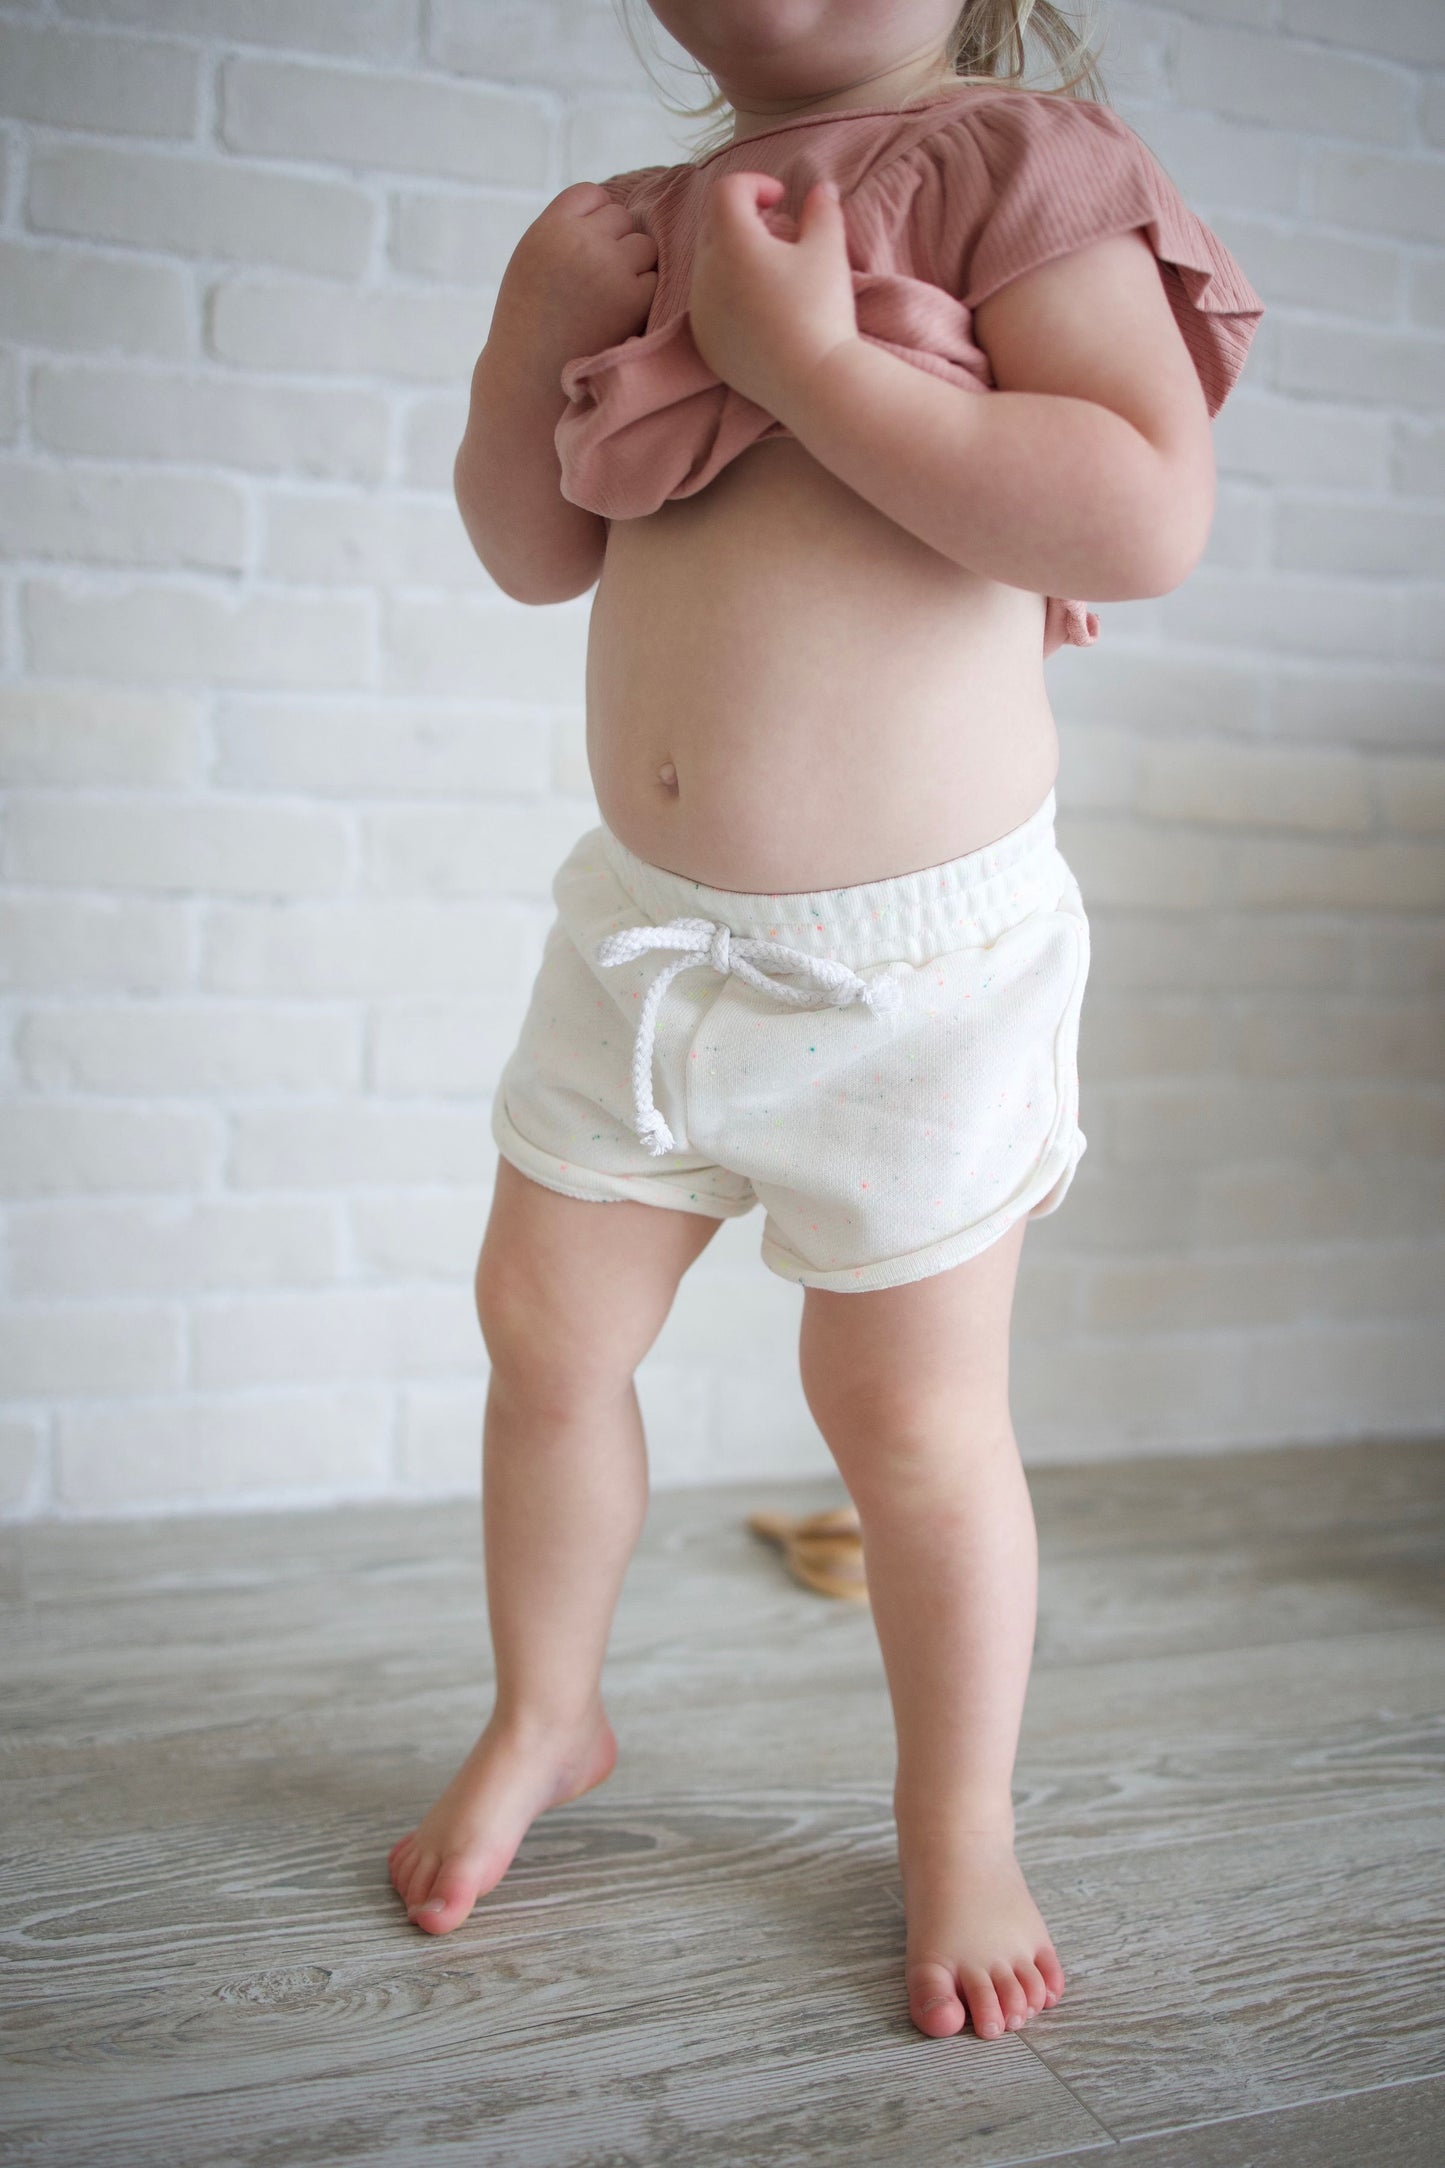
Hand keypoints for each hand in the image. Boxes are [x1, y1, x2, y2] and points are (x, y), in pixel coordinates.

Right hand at [492, 181, 658, 375]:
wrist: (531, 379)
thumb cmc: (531, 320)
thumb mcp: (532, 259)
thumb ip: (565, 229)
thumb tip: (615, 210)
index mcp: (549, 228)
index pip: (591, 194)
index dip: (593, 219)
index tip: (583, 249)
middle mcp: (579, 242)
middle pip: (622, 217)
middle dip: (615, 242)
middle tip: (595, 281)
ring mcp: (609, 269)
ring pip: (644, 244)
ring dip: (635, 265)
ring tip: (608, 296)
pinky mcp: (634, 299)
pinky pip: (655, 278)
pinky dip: (645, 294)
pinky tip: (620, 314)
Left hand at [687, 171, 859, 418]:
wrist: (812, 382)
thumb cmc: (822, 310)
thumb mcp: (829, 250)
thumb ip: (822, 210)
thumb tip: (821, 190)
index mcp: (731, 242)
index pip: (727, 191)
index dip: (755, 185)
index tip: (781, 201)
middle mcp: (705, 273)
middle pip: (713, 226)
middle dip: (743, 220)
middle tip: (779, 236)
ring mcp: (700, 311)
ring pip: (708, 267)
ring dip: (734, 258)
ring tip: (772, 276)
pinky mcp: (704, 342)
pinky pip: (708, 304)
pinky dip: (728, 295)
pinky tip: (760, 311)